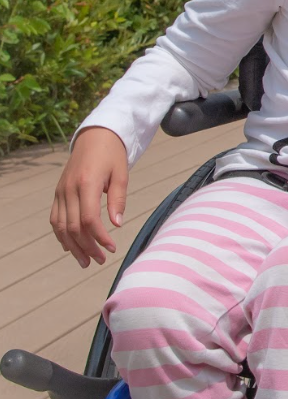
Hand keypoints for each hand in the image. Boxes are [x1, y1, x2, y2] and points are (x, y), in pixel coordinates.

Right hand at [50, 127, 129, 267]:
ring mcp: (60, 191)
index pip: (88, 219)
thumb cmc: (112, 155)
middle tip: (101, 261)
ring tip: (86, 261)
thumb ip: (118, 200)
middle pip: (72, 226)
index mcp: (86, 183)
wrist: (94, 137)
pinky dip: (61, 234)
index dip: (99, 237)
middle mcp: (69, 189)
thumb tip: (116, 225)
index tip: (112, 248)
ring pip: (60, 226)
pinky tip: (71, 247)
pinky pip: (55, 218)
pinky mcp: (58, 193)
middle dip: (87, 247)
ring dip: (72, 246)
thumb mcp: (121, 174)